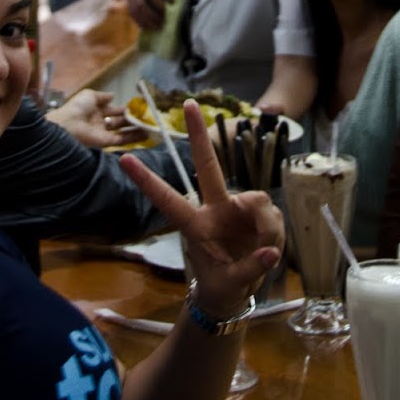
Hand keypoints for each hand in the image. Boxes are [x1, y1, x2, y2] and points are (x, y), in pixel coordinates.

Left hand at [46, 88, 137, 146]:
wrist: (68, 126)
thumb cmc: (77, 108)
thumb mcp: (89, 95)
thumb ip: (102, 96)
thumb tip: (113, 95)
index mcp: (95, 110)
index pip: (112, 110)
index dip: (123, 109)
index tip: (135, 107)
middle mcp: (101, 122)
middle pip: (119, 121)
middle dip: (131, 119)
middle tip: (145, 117)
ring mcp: (104, 133)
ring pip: (123, 131)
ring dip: (135, 129)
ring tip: (150, 126)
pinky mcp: (107, 143)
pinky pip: (123, 140)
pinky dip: (134, 137)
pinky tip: (145, 133)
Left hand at [121, 101, 282, 319]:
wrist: (233, 296)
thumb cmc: (221, 287)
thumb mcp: (230, 286)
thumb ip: (250, 268)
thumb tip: (270, 252)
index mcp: (195, 226)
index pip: (169, 200)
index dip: (147, 181)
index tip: (125, 158)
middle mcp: (214, 209)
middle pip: (208, 166)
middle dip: (198, 135)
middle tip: (189, 103)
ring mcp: (235, 208)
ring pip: (256, 199)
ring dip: (266, 226)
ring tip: (265, 253)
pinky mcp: (257, 212)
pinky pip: (271, 213)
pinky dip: (275, 232)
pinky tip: (270, 247)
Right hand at [126, 0, 172, 29]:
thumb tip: (170, 2)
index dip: (159, 5)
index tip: (167, 11)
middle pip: (140, 4)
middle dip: (152, 16)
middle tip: (162, 23)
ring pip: (134, 9)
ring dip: (144, 20)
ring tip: (155, 27)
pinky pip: (130, 10)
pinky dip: (138, 20)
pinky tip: (146, 25)